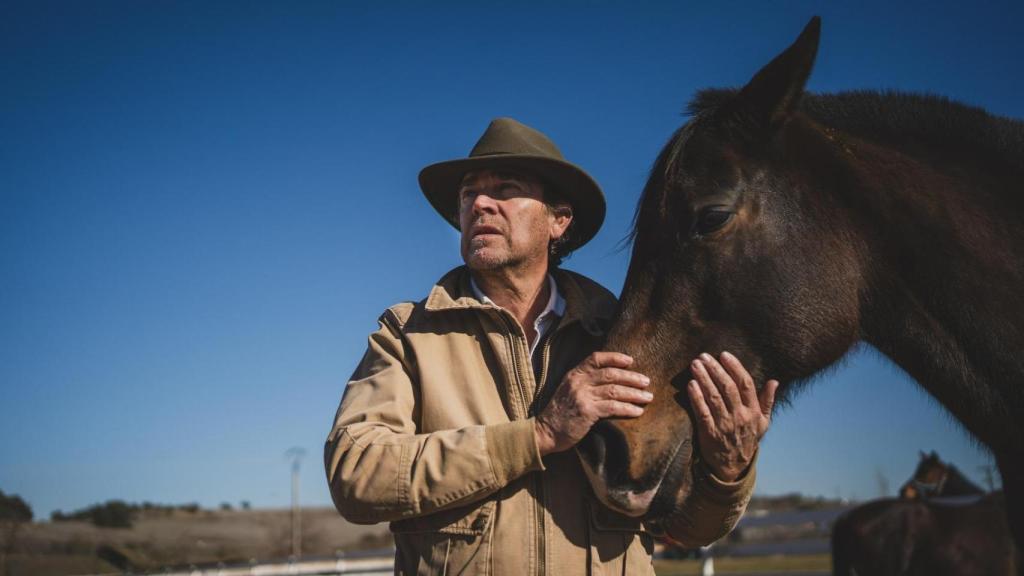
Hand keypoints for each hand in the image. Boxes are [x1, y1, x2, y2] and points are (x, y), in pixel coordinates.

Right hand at [534, 352, 651, 455]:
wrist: (545, 431)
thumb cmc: (559, 414)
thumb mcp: (568, 391)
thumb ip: (584, 384)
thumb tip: (610, 382)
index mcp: (574, 374)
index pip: (596, 358)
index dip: (614, 358)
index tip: (630, 361)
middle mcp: (578, 382)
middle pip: (611, 374)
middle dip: (631, 377)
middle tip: (646, 382)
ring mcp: (582, 396)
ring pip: (615, 390)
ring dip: (634, 394)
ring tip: (647, 397)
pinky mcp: (587, 411)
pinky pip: (613, 407)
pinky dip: (627, 409)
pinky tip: (637, 411)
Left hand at [687, 351, 777, 481]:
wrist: (734, 466)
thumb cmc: (748, 439)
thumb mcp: (762, 423)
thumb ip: (767, 401)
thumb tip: (774, 381)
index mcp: (753, 412)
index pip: (745, 384)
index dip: (735, 367)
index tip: (724, 355)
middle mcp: (740, 417)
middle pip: (727, 388)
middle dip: (715, 370)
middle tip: (704, 356)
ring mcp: (724, 425)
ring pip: (714, 397)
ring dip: (704, 379)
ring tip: (695, 365)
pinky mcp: (709, 433)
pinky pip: (702, 413)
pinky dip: (696, 398)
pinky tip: (691, 385)